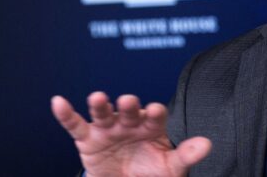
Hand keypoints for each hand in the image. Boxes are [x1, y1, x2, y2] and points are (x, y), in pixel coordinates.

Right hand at [51, 92, 211, 176]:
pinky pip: (75, 124)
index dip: (154, 112)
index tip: (155, 110)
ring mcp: (108, 127)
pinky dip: (66, 113)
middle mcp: (129, 121)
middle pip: (128, 110)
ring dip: (100, 104)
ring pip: (103, 112)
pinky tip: (58, 102)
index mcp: (152, 125)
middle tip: (129, 102)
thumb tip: (208, 144)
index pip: (155, 116)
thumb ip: (186, 155)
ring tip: (97, 98)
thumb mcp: (171, 167)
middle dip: (128, 105)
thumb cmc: (152, 170)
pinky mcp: (88, 138)